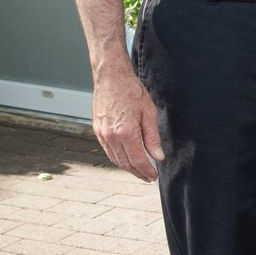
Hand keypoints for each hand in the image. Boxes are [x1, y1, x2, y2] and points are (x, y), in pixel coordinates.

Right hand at [92, 60, 164, 181]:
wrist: (111, 76)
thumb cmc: (131, 91)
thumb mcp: (149, 113)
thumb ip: (152, 137)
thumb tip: (158, 156)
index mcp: (126, 132)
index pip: (138, 160)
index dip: (147, 170)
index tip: (154, 176)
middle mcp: (111, 136)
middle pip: (125, 163)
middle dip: (137, 172)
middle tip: (148, 177)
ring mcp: (102, 134)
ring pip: (115, 159)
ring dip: (127, 168)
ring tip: (138, 171)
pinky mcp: (97, 130)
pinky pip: (108, 150)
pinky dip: (117, 158)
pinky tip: (126, 158)